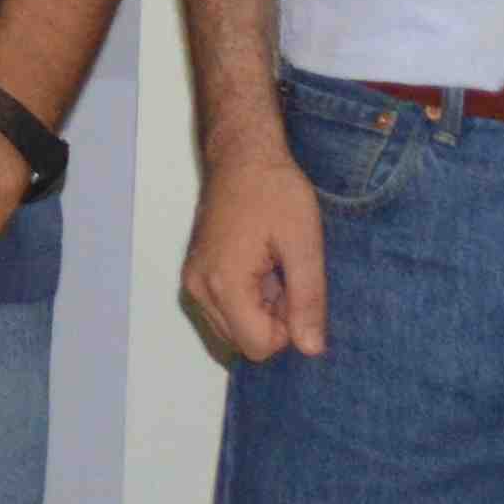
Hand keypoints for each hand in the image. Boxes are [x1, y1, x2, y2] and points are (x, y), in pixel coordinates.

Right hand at [181, 136, 330, 368]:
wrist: (242, 153)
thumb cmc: (275, 190)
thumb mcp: (303, 243)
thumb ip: (307, 300)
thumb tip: (311, 349)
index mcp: (223, 284)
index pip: (259, 347)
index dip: (288, 328)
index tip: (296, 288)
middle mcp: (198, 288)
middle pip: (243, 342)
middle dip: (272, 320)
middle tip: (284, 273)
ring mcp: (192, 281)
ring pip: (233, 329)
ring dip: (259, 311)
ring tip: (270, 267)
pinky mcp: (194, 272)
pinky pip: (222, 310)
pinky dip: (244, 299)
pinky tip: (256, 264)